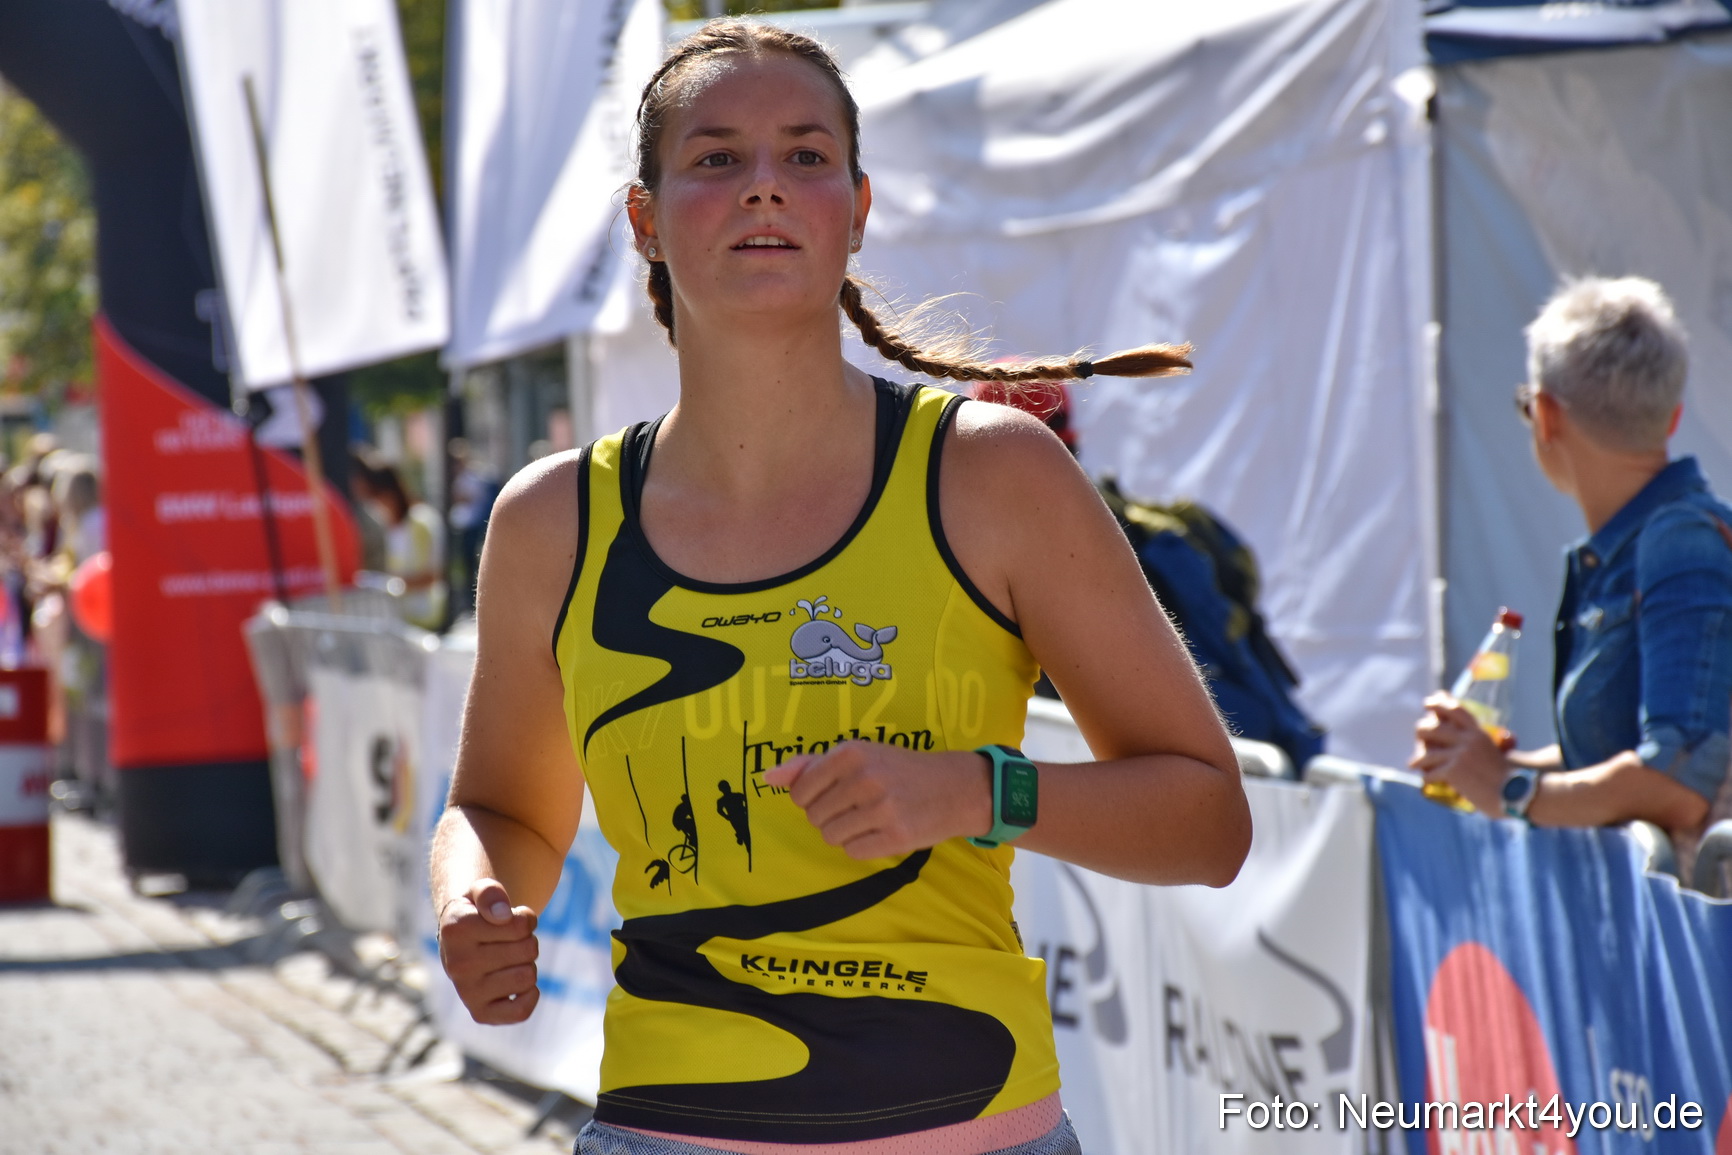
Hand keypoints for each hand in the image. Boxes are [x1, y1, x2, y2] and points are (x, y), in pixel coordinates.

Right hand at [436, 878, 539, 1023]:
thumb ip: (490, 892)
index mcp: (456, 930)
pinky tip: (518, 985)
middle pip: (529, 950)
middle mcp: (457, 964)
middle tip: (509, 941)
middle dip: (527, 941)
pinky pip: (520, 1011)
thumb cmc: (477, 912)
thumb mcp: (481, 890)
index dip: (526, 919)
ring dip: (527, 964)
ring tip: (509, 959)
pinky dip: (530, 995)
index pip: (522, 924)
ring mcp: (467, 992)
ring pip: (528, 976)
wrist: (460, 942)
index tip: (510, 918)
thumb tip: (502, 915)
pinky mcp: (479, 1013)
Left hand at [763, 742, 992, 859]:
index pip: (801, 791)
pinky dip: (862, 846)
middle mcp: (865, 778)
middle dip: (830, 816)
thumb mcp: (859, 755)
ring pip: (832, 836)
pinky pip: (853, 852)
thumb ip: (811, 765)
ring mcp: (881, 808)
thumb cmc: (900, 770)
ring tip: (869, 819)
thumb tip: (768, 777)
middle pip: (815, 817)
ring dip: (845, 833)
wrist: (956, 787)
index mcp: (851, 753)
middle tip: (857, 806)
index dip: (811, 799)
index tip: (834, 794)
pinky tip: (881, 832)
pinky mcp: (896, 837)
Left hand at [1409, 693, 1511, 812]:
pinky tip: (1426, 779)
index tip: (1428, 702)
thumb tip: (1464, 744)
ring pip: (1427, 752)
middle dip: (1421, 731)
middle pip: (1433, 728)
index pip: (1456, 710)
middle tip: (1418, 735)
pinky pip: (1431, 772)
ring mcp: (1460, 755)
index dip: (1439, 703)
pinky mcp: (1454, 770)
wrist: (1516, 794)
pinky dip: (1427, 777)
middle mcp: (1468, 740)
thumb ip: (1479, 744)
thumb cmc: (1509, 777)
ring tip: (1414, 763)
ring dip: (1419, 758)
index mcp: (1478, 733)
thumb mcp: (1496, 752)